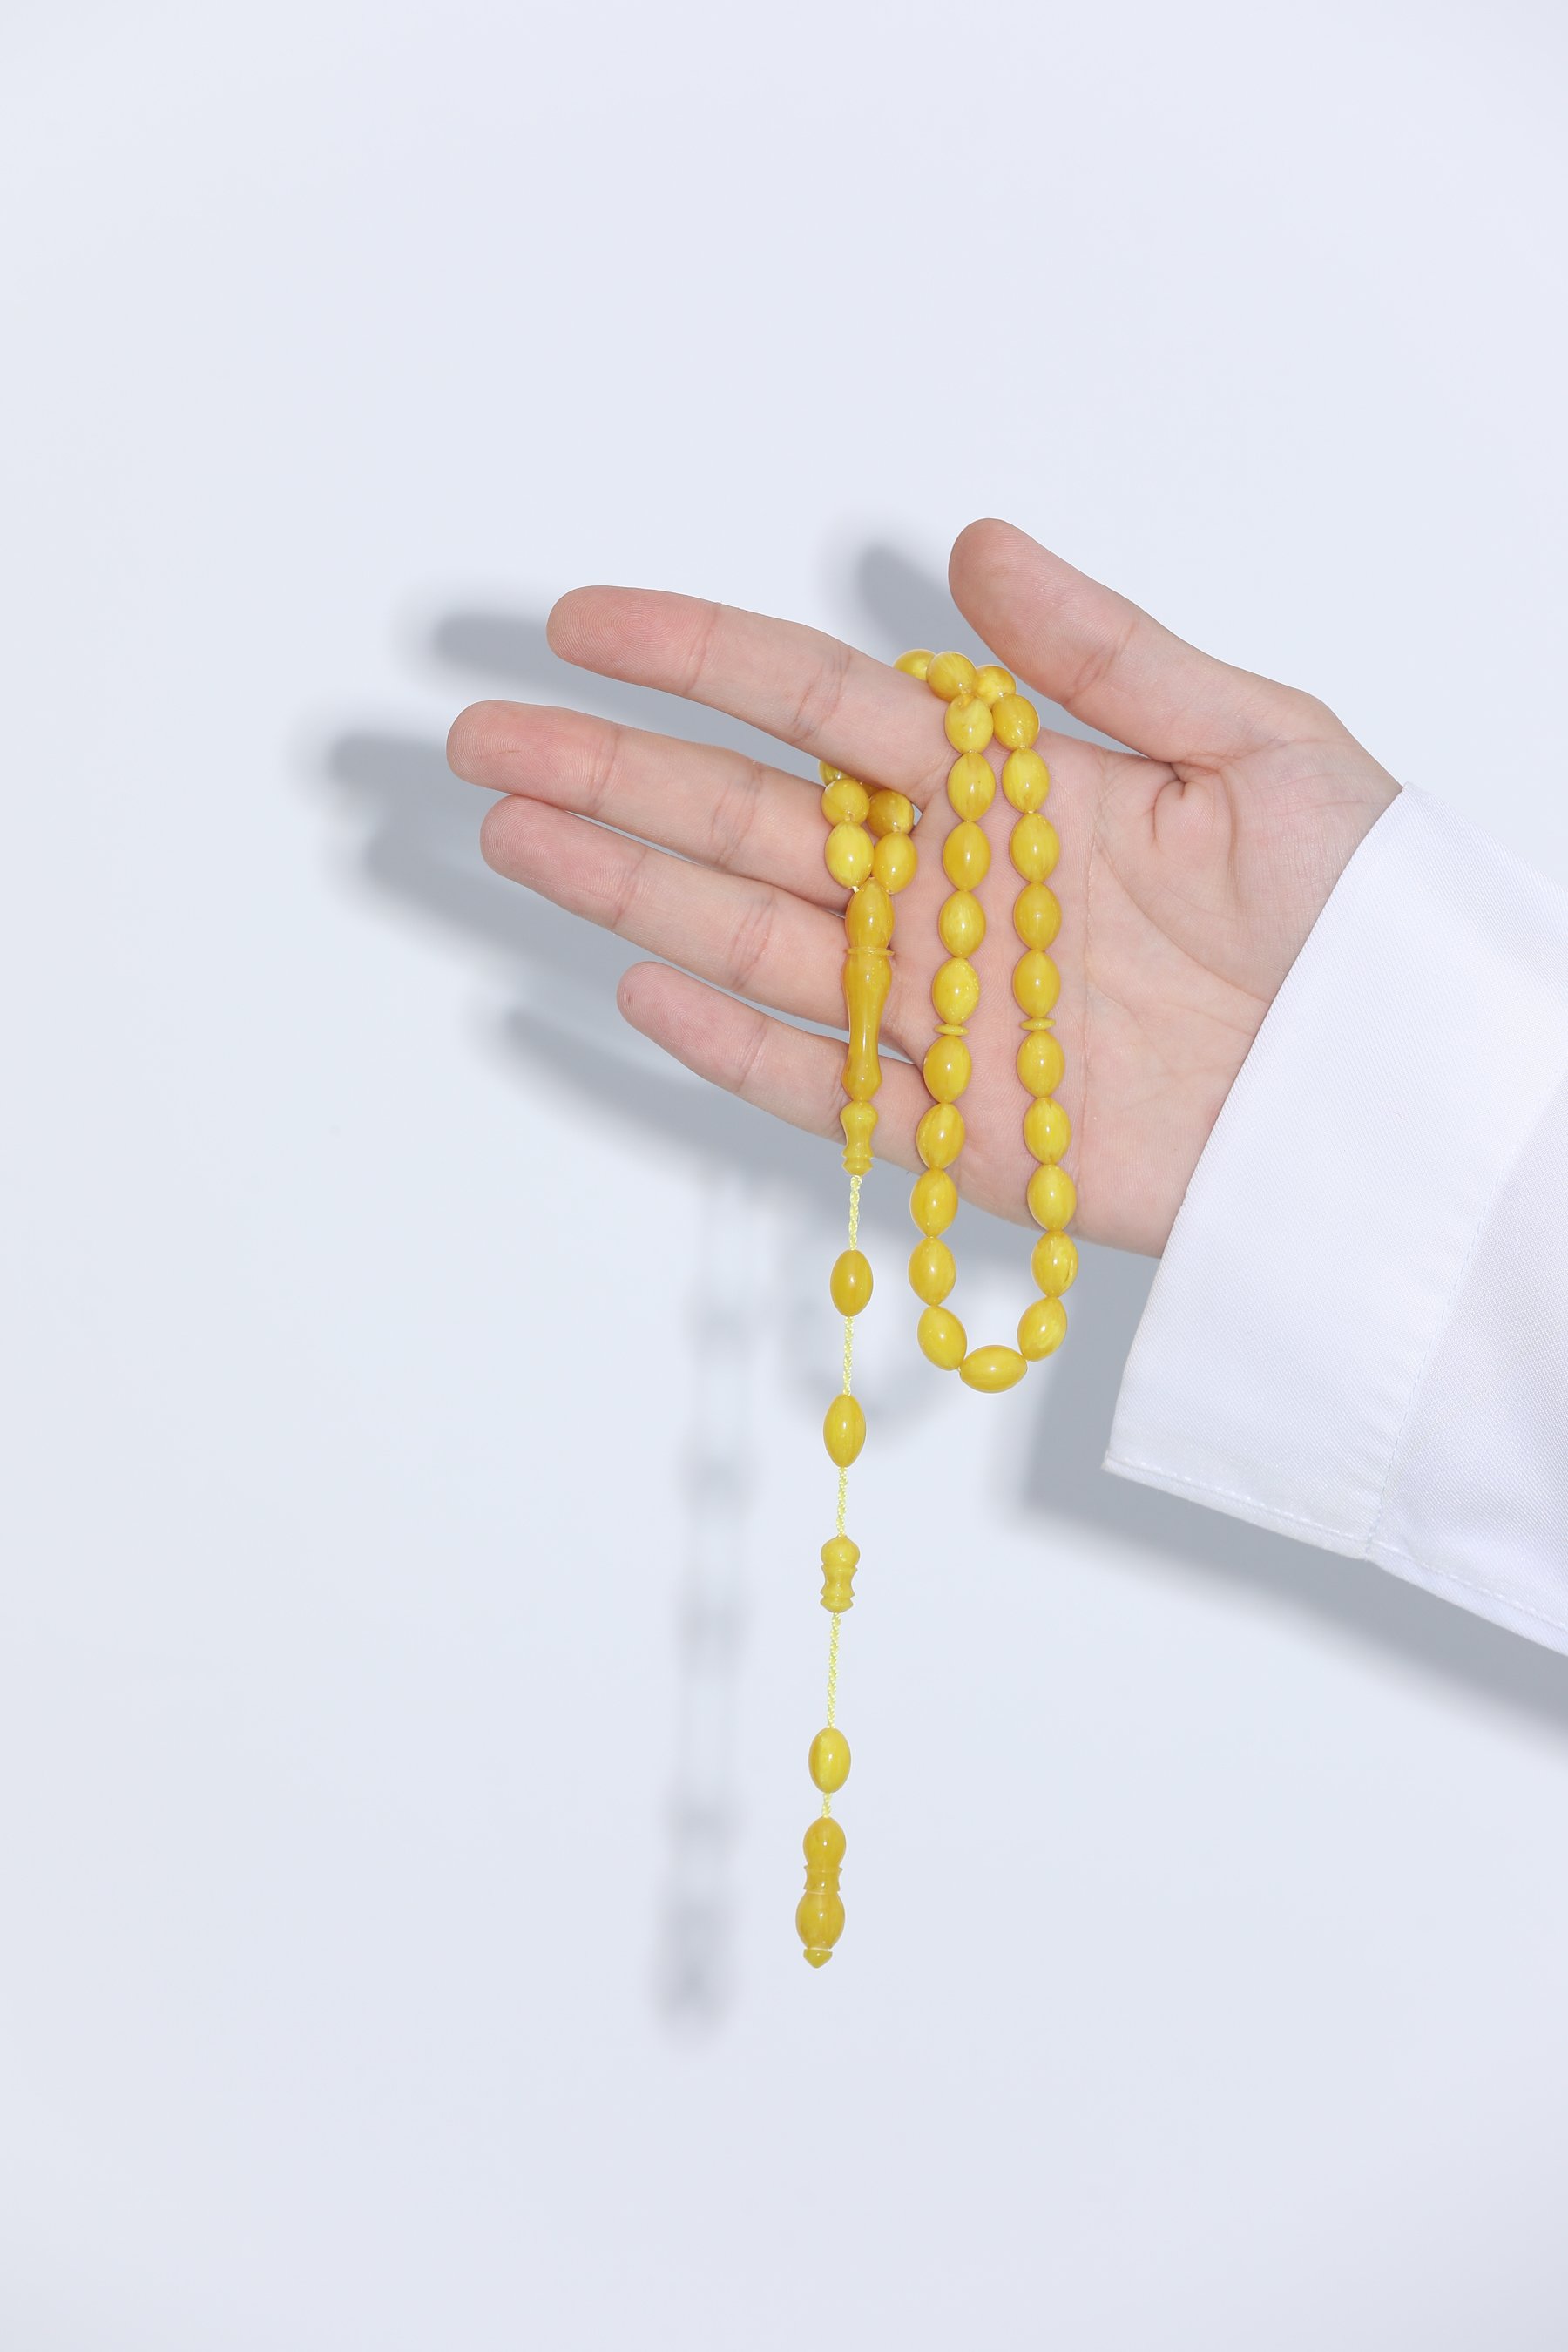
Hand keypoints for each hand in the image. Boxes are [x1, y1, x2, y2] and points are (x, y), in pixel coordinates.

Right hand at [447, 520, 1398, 1255]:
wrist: (1396, 1100)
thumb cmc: (1360, 919)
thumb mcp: (1258, 748)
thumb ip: (1106, 654)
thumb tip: (976, 548)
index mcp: (1012, 786)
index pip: (818, 706)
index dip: (698, 657)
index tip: (582, 623)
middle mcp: (953, 892)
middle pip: (749, 819)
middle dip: (611, 774)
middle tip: (485, 738)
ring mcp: (943, 1012)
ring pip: (753, 935)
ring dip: (628, 885)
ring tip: (512, 834)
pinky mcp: (957, 1130)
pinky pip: (819, 1085)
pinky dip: (730, 1041)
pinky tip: (639, 977)